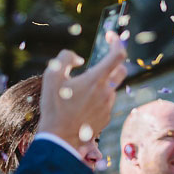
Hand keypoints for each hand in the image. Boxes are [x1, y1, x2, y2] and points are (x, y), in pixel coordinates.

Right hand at [37, 35, 126, 149]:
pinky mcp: (107, 117)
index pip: (117, 55)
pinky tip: (79, 106)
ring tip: (76, 93)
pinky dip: (97, 98)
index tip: (111, 36)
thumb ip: (65, 59)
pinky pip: (106, 102)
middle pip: (121, 70)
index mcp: (96, 80)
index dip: (117, 42)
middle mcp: (107, 92)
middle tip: (99, 62)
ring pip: (111, 87)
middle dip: (113, 62)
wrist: (60, 138)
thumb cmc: (54, 106)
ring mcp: (109, 105)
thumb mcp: (51, 76)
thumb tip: (80, 59)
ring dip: (100, 83)